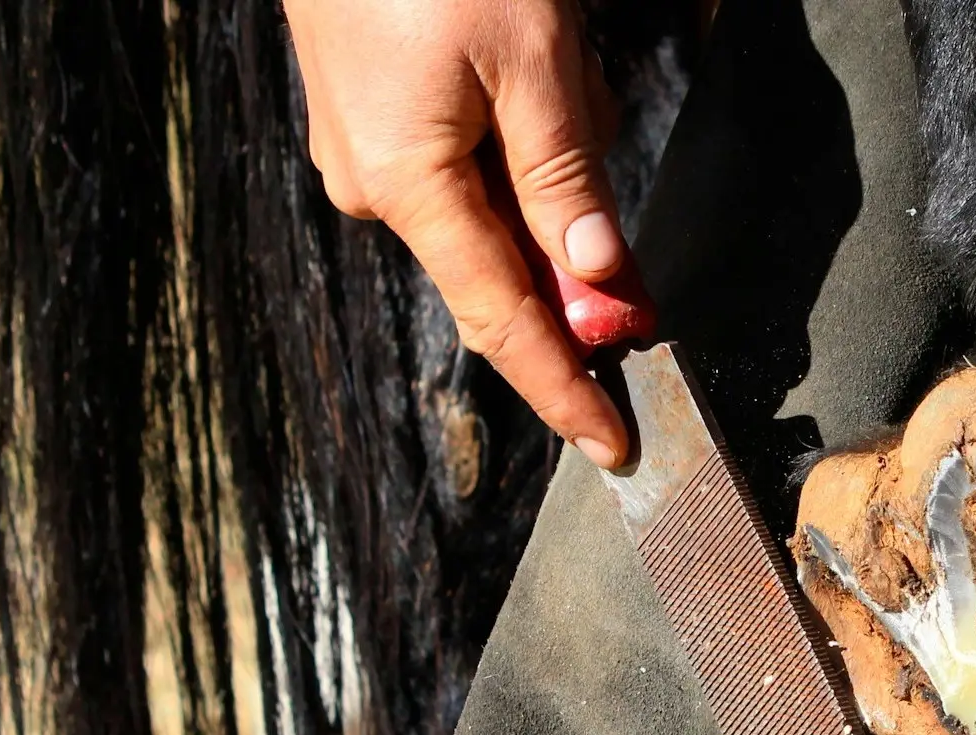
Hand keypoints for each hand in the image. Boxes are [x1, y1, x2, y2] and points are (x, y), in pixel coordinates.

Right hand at [284, 0, 631, 464]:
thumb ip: (568, 185)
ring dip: (545, 156)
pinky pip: (465, 157)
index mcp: (409, 185)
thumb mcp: (530, 59)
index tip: (611, 444)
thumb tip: (604, 289)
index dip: (563, 387)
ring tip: (546, 49)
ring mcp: (364, 150)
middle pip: (504, 261)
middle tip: (594, 114)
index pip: (502, 323)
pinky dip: (513, 130)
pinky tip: (523, 56)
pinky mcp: (368, 113)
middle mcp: (374, 185)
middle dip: (571, 230)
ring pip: (491, 200)